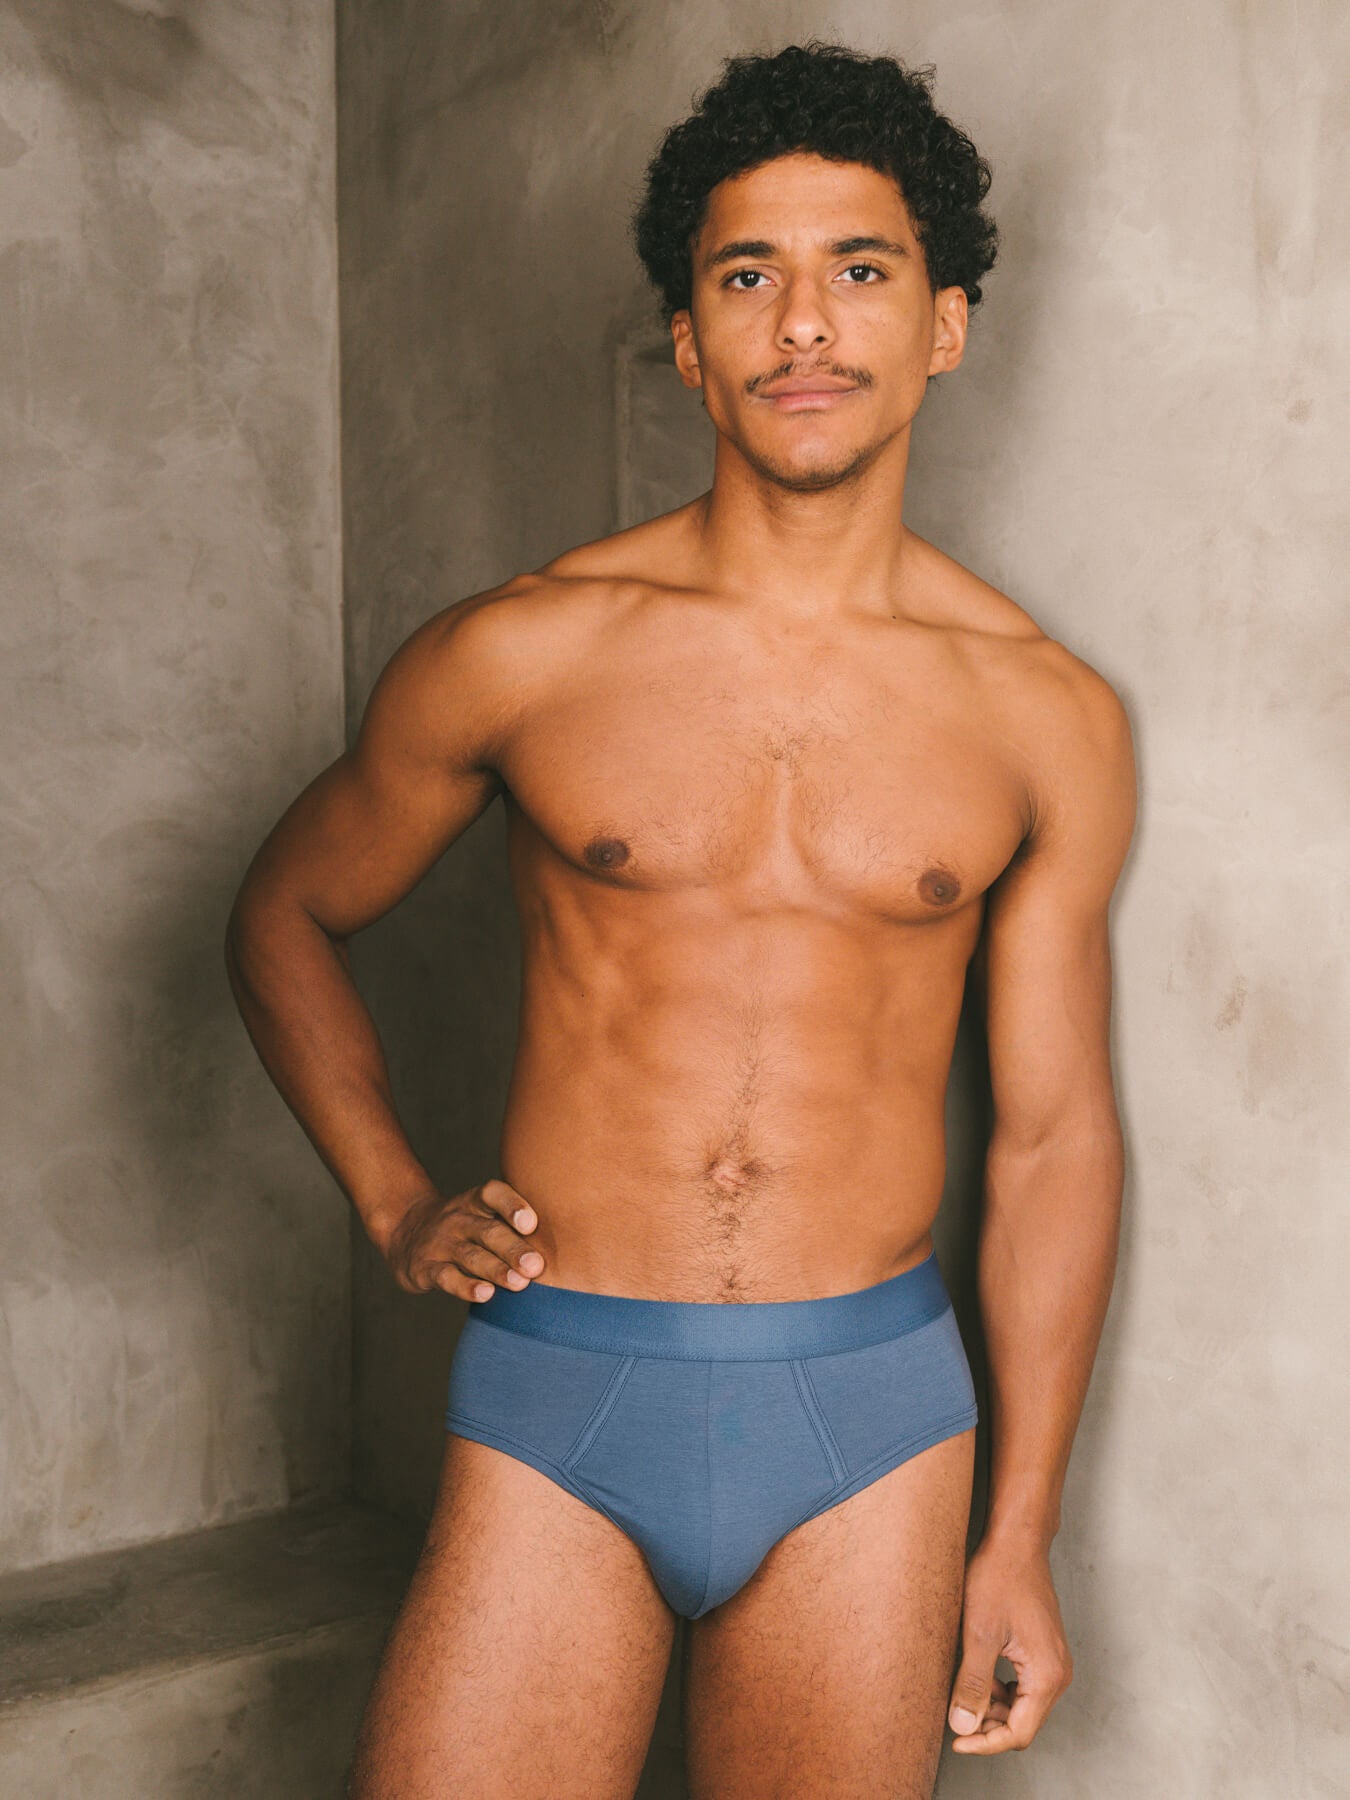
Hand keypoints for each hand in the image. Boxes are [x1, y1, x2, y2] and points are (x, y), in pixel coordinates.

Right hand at [383, 1178, 545, 1301]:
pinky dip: (466, 1286)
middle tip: (537, 1266)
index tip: (532, 1223)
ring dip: (496, 1270)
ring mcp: (440, 1243)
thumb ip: (513, 1224)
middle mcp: (458, 1218)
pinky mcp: (425, 1268)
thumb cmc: (463, 1227)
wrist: (405, 1231)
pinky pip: (446, 1277)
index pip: (493, 1194)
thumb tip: (568, 1245)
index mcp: (475, 1201)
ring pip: (471, 1256)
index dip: (512, 1205)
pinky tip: (485, 1294)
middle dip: (514, 1249)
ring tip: (519, 1284)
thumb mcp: (481, 1214)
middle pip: (488, 1231)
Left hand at [947, 1533, 1072, 1753]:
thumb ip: (973, 1684)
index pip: (1019, 1732)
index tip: (956, 1741)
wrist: (1016, 1542)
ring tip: (963, 1690)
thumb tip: (963, 1727)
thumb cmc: (999, 1578)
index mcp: (1047, 1675)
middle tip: (955, 1714)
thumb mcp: (979, 1633)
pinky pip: (1023, 1686)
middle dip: (988, 1726)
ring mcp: (1053, 1661)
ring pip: (1022, 1706)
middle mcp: (1058, 1673)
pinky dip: (1000, 1689)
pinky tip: (978, 1673)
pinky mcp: (1043, 1651)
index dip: (986, 1743)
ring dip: (993, 1707)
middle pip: (1023, 1723)